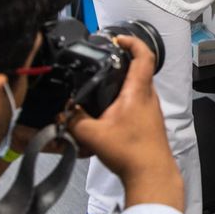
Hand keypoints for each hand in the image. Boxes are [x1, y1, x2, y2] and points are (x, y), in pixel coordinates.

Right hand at [66, 36, 183, 210]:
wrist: (152, 175)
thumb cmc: (130, 153)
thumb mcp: (92, 135)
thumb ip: (73, 120)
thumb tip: (62, 113)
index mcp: (138, 91)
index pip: (143, 55)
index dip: (132, 41)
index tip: (117, 38)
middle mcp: (149, 97)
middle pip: (140, 70)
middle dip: (122, 62)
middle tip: (104, 61)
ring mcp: (152, 111)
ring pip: (138, 88)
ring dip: (123, 84)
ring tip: (102, 87)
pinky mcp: (150, 123)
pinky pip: (138, 104)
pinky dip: (124, 102)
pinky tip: (109, 114)